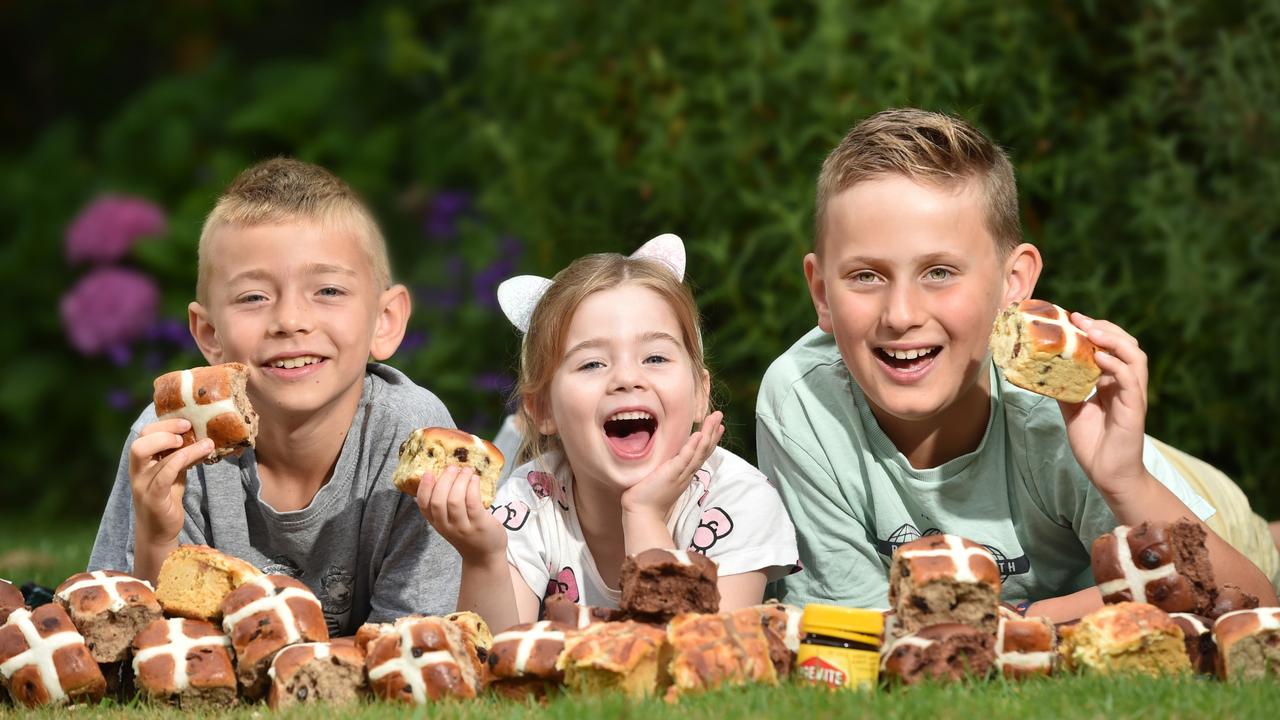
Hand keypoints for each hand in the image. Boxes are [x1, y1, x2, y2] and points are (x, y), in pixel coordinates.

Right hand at [129, 419, 209, 544]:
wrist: (159, 532)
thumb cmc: (166, 499)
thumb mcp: (174, 473)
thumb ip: (180, 456)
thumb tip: (203, 436)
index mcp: (141, 463)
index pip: (143, 435)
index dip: (163, 425)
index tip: (186, 422)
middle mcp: (137, 472)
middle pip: (140, 442)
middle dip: (165, 431)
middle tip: (188, 430)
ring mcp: (142, 485)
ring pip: (152, 457)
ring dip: (182, 447)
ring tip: (203, 444)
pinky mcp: (153, 498)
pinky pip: (163, 476)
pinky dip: (180, 462)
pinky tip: (200, 457)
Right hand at [415, 465, 507, 562]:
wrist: (484, 556)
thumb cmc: (468, 534)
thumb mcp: (450, 523)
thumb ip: (444, 506)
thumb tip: (443, 475)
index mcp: (437, 523)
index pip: (424, 506)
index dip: (424, 488)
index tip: (428, 473)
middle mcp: (447, 526)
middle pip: (438, 501)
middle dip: (444, 480)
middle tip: (452, 467)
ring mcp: (463, 527)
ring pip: (455, 501)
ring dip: (460, 481)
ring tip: (466, 470)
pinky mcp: (479, 525)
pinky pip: (473, 502)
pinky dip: (472, 487)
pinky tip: (475, 480)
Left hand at [620, 411, 724, 522]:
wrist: (641, 514)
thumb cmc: (646, 498)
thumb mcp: (659, 478)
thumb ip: (663, 468)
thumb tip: (660, 456)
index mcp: (684, 474)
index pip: (700, 454)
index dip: (710, 440)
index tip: (717, 427)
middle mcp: (686, 473)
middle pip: (704, 450)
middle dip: (713, 432)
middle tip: (719, 415)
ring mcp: (680, 474)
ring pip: (699, 452)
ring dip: (708, 434)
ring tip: (715, 419)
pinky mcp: (671, 474)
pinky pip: (685, 458)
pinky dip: (693, 446)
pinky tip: (699, 434)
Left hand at [1057, 313, 1149, 497]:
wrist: (1107, 473)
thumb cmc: (1094, 443)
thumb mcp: (1072, 409)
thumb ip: (1064, 389)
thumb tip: (1042, 372)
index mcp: (1113, 382)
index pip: (1112, 346)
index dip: (1096, 330)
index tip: (1073, 319)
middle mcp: (1126, 384)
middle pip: (1126, 344)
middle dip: (1104, 327)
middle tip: (1080, 319)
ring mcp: (1133, 394)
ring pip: (1134, 356)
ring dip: (1113, 340)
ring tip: (1091, 331)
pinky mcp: (1134, 408)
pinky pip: (1130, 379)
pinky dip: (1116, 365)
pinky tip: (1099, 358)